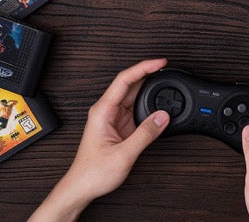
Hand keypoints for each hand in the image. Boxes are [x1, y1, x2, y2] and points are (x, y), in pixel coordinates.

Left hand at [30, 59, 170, 221]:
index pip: (124, 79)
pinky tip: (157, 99)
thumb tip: (163, 116)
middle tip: (166, 67)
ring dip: (148, 86)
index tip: (159, 62)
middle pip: (130, 83)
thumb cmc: (93, 172)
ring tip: (164, 79)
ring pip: (133, 94)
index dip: (143, 67)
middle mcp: (107, 111)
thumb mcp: (123, 154)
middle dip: (148, 72)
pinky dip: (148, 100)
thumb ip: (145, 134)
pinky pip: (136, 106)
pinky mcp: (120, 125)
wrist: (82, 187)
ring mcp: (113, 117)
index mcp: (102, 111)